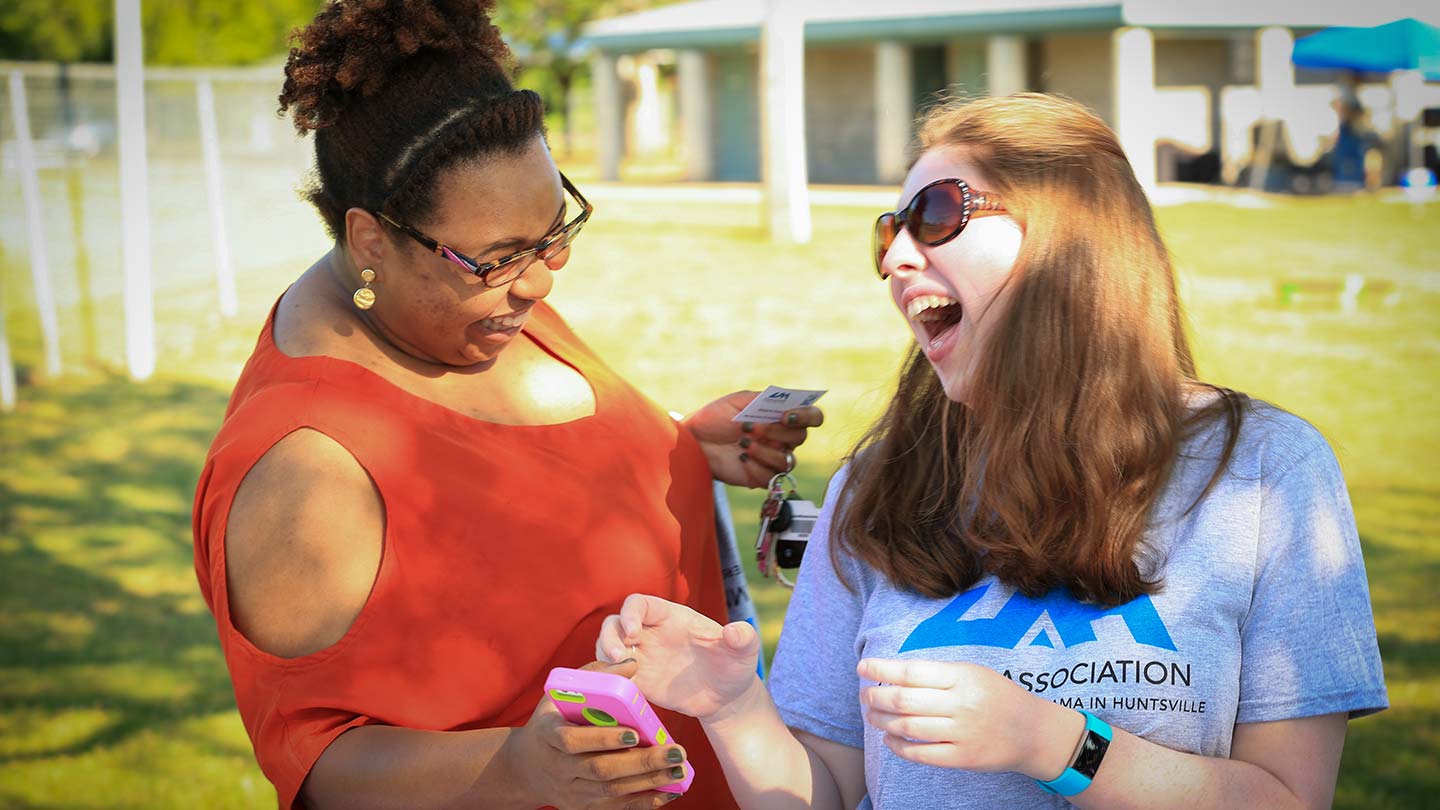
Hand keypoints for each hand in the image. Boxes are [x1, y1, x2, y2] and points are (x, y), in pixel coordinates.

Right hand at [502, 658, 690, 808]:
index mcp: (548, 734)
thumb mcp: (562, 695)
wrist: (527, 767)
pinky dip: (644, 802)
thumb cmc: (553, 721)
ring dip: (649, 782)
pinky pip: (616, 808)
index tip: (633, 733)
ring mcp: (571, 791)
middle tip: (675, 752)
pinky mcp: (583, 807)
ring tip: (679, 769)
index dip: (602, 738)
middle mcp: (558, 767)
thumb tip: (632, 665)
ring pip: (612, 790)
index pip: (571, 741)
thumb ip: (596, 677)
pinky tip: (670, 790)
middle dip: (641, 762)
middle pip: (600, 769)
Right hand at [597, 594, 760, 722]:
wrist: (726, 698)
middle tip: (618, 656)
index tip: (634, 632)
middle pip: (615, 623)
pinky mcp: (639, 682)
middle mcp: (651, 634)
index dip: (630, 613)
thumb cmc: (734, 666)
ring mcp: (642, 657)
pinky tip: (616, 690)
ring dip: (604, 656)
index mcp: (671, 617)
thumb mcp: (745, 651)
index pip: (639, 604)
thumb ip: (743, 638)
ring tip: (617, 672)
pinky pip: (613, 675)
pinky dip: (607, 679)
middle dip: (610, 636)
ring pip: (608, 646)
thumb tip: (735, 632)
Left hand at [681, 391, 823, 487]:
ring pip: (787, 460)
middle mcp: (783, 438)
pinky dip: (756, 467)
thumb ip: (761, 400)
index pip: (812, 417)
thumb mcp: (737, 401)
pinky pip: (771, 477)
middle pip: (800, 438)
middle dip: (775, 432)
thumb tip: (783, 403)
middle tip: (748, 427)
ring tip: (742, 443)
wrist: (694, 441)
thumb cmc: (716, 418)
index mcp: (781, 417)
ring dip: (765, 451)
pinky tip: (740, 458)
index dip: (807, 416)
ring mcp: (773, 458)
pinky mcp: (761, 477)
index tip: (786, 415)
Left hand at [856, 658, 1084, 779]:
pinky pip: (921, 754)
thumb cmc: (997, 696)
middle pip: (905, 700)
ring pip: (908, 727)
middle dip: (876, 697)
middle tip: (864, 695)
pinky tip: (889, 738)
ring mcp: (962, 733)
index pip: (912, 671)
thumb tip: (894, 673)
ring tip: (871, 715)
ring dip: (882, 720)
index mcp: (963, 677)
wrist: (1033, 731)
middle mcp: (962, 704)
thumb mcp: (973, 672)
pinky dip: (898, 746)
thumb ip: (938, 673)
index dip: (882, 669)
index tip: (863, 667)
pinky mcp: (962, 758)